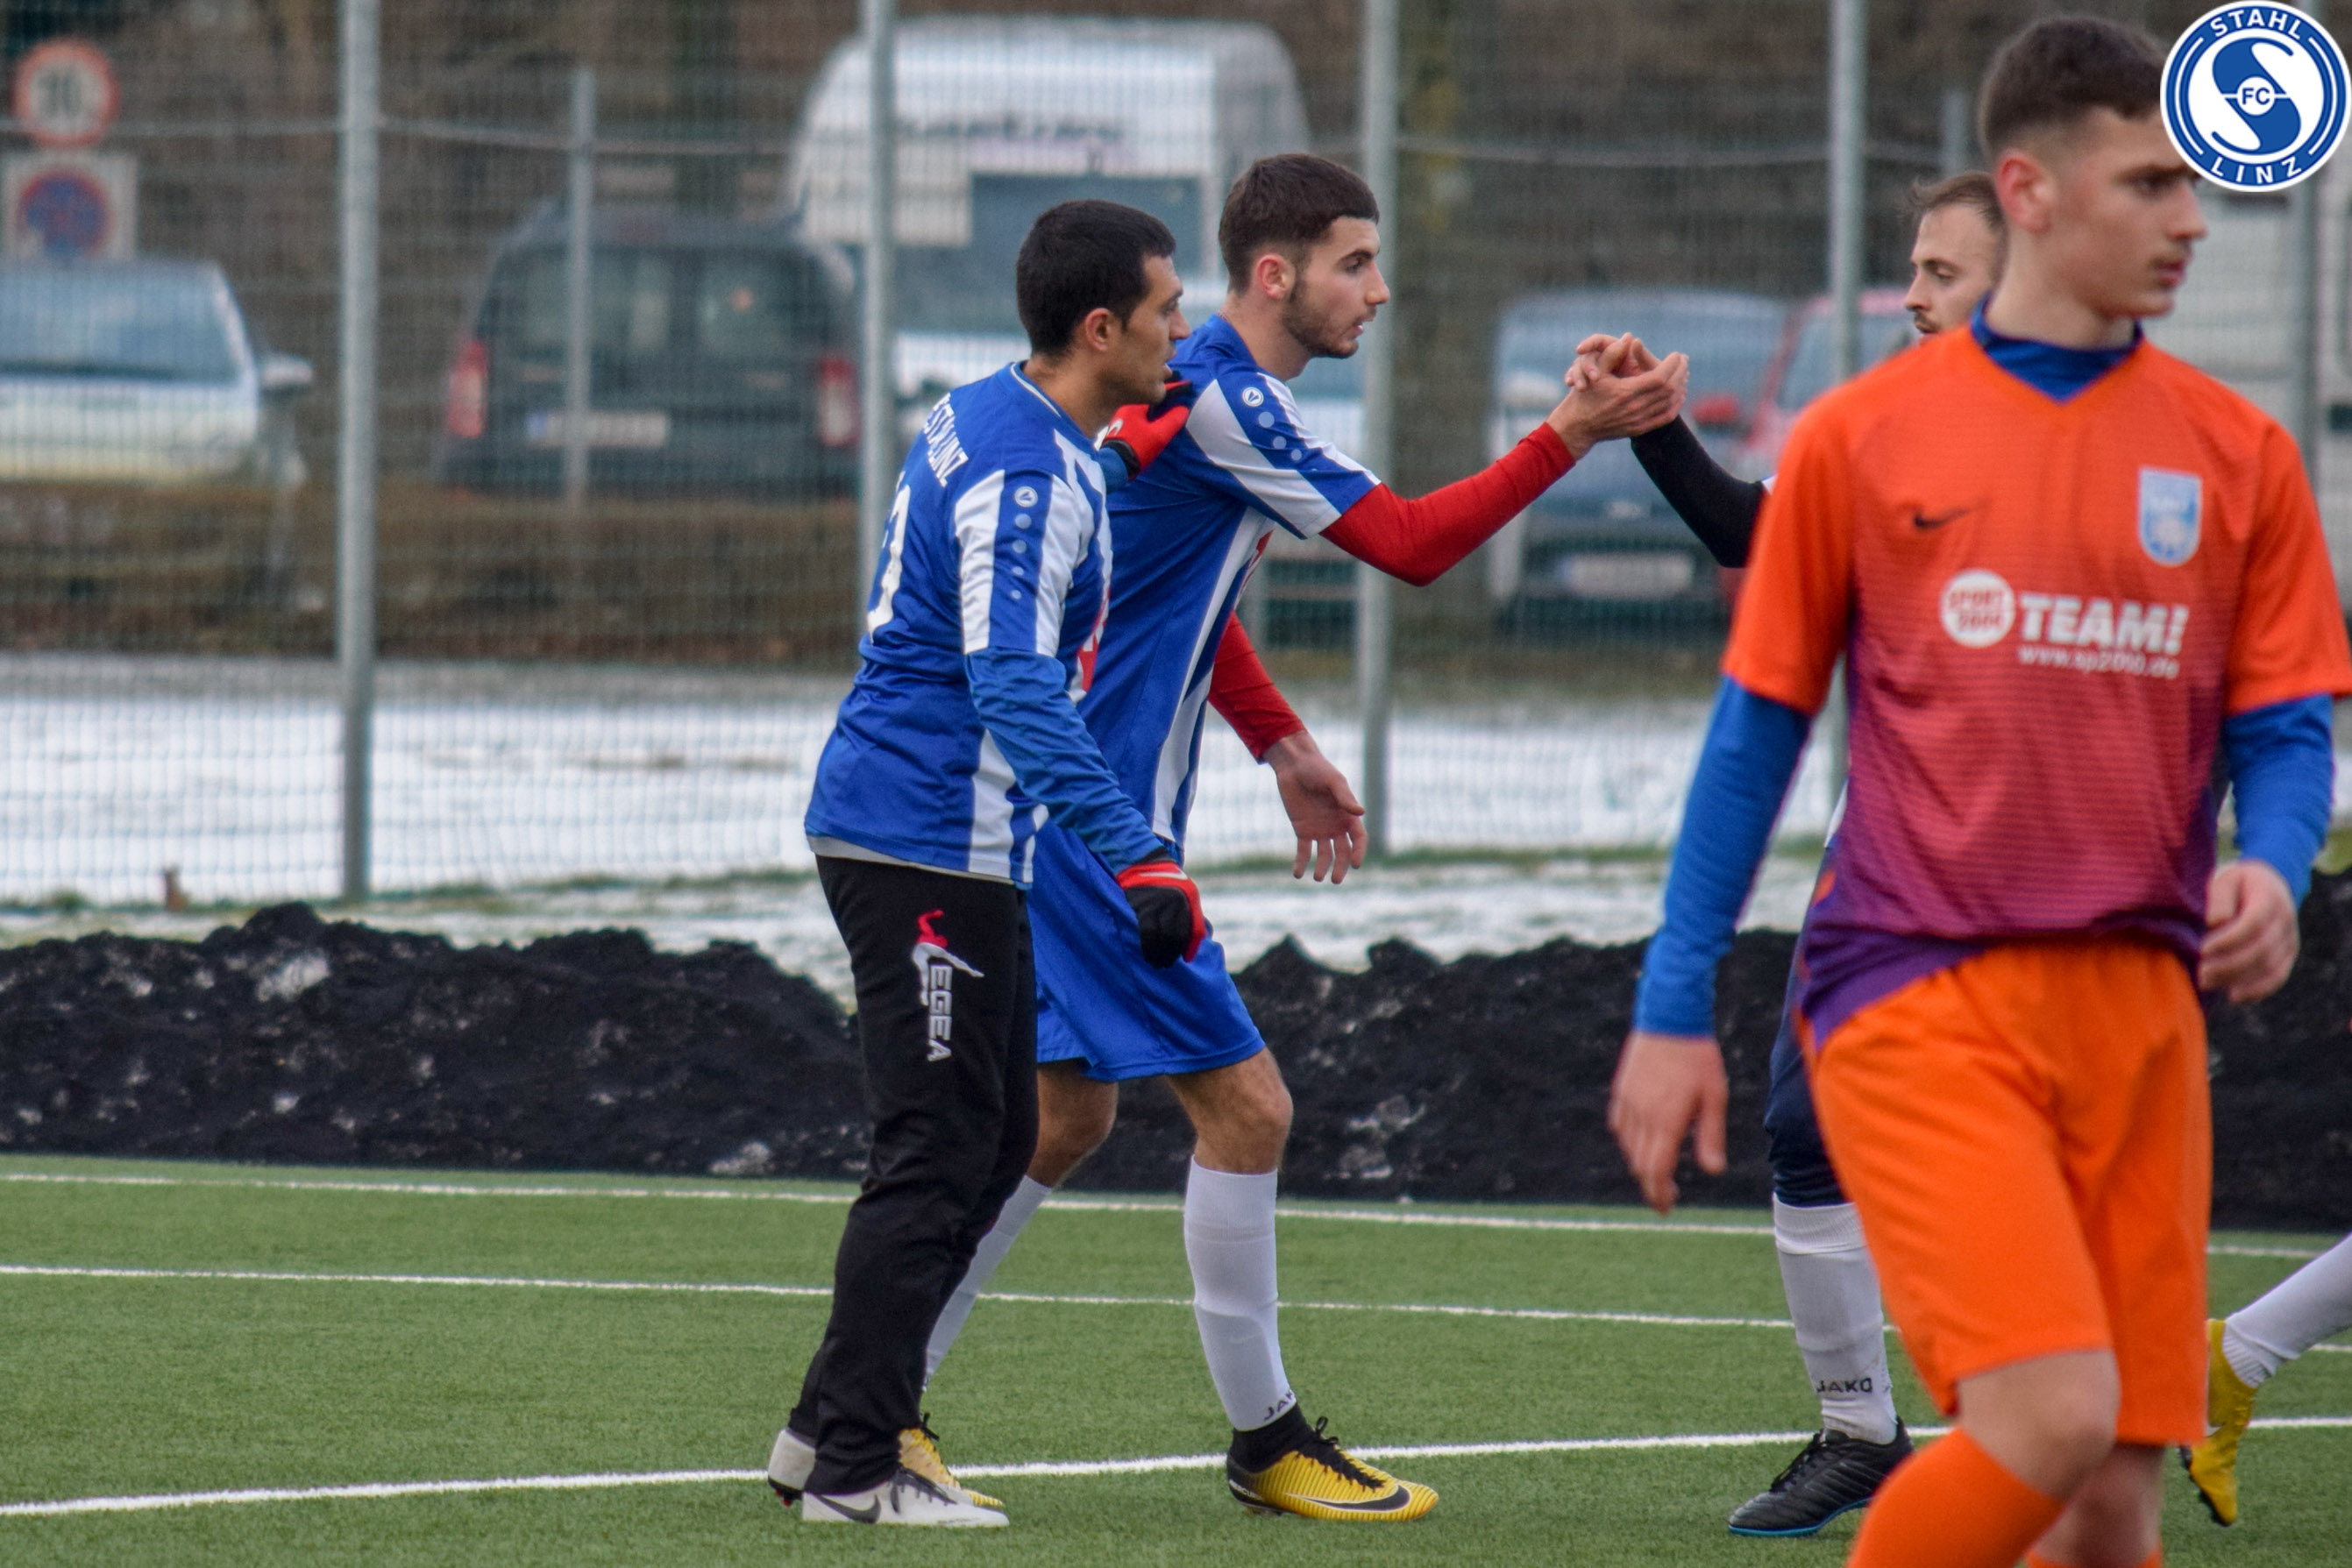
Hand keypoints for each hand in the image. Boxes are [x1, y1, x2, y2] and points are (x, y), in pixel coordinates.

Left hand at [1101, 375, 1197, 483]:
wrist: (1112, 466)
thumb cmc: (1136, 448)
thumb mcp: (1158, 435)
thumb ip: (1172, 421)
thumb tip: (1183, 408)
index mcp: (1135, 407)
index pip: (1156, 395)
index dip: (1172, 391)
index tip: (1184, 386)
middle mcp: (1125, 409)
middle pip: (1148, 401)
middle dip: (1162, 400)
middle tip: (1176, 397)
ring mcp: (1120, 420)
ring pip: (1142, 411)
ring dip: (1154, 410)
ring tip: (1166, 409)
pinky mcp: (1118, 430)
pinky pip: (1136, 419)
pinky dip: (1147, 419)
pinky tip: (1152, 423)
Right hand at [1115, 855, 1206, 966]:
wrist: (1142, 862)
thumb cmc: (1163, 881)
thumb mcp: (1184, 893)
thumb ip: (1189, 916)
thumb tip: (1190, 947)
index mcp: (1190, 898)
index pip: (1192, 931)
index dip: (1187, 948)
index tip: (1183, 959)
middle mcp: (1178, 902)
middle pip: (1177, 936)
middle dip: (1172, 954)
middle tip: (1166, 964)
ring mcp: (1160, 904)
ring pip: (1162, 937)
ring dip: (1159, 954)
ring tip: (1156, 963)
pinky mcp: (1144, 906)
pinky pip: (1148, 932)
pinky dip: (1148, 946)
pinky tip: (1147, 954)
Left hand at [1264, 732, 1365, 883]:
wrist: (1294, 765)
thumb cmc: (1317, 769)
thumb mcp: (1333, 781)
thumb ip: (1344, 797)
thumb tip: (1361, 812)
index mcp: (1347, 816)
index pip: (1358, 839)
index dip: (1359, 852)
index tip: (1356, 864)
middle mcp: (1336, 826)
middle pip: (1342, 852)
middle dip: (1340, 867)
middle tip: (1334, 879)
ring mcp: (1319, 830)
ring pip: (1324, 854)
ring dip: (1322, 867)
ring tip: (1317, 877)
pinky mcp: (1302, 830)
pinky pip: (1303, 851)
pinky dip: (1301, 863)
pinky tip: (1297, 874)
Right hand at [1549, 334, 1687, 456]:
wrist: (1578, 427)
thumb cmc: (1585, 396)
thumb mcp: (1595, 372)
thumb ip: (1612, 354)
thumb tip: (1628, 338)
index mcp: (1625, 392)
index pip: (1659, 377)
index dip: (1672, 365)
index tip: (1676, 354)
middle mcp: (1634, 408)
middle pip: (1669, 389)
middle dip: (1680, 373)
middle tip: (1683, 361)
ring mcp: (1638, 421)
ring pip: (1670, 403)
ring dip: (1681, 387)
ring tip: (1683, 373)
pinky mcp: (1639, 428)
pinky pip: (1665, 417)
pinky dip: (1676, 405)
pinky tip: (1679, 394)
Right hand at [1607, 1030, 1728, 1213]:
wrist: (1670, 1016)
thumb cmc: (1698, 1057)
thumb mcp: (1714, 1096)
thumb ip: (1710, 1136)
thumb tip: (1713, 1171)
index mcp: (1666, 1120)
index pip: (1655, 1170)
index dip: (1658, 1194)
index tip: (1665, 1208)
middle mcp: (1642, 1115)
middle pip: (1640, 1163)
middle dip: (1651, 1184)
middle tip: (1667, 1195)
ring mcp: (1628, 1101)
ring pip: (1628, 1146)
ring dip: (1641, 1163)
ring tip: (1659, 1168)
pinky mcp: (1621, 1089)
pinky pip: (1619, 1125)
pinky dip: (1629, 1141)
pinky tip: (1641, 1140)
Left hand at [2201, 859, 2298, 1002]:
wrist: (2270, 883)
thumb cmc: (2238, 883)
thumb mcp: (2225, 879)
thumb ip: (2219, 899)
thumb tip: (2216, 923)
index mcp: (2269, 898)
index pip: (2253, 923)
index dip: (2229, 940)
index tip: (2203, 949)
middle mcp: (2285, 920)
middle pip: (2261, 949)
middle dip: (2229, 966)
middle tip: (2201, 974)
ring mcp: (2290, 939)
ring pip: (2270, 966)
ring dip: (2239, 980)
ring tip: (2208, 984)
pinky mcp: (2289, 954)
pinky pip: (2279, 976)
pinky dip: (2258, 990)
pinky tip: (2235, 997)